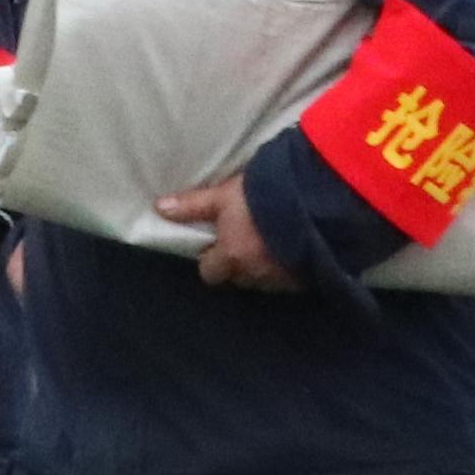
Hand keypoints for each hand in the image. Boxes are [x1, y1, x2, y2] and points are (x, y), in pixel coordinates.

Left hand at [152, 173, 296, 290]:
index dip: (212, 259)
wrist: (315, 203)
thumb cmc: (264, 196)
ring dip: (263, 266)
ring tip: (271, 242)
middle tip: (246, 240)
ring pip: (263, 279)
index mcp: (232, 257)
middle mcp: (254, 274)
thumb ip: (194, 205)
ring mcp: (282, 279)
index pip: (210, 272)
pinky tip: (292, 248)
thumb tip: (159, 208)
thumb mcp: (225, 195)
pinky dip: (287, 267)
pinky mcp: (305, 278)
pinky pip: (289, 278)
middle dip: (238, 264)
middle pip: (237, 278)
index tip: (218, 243)